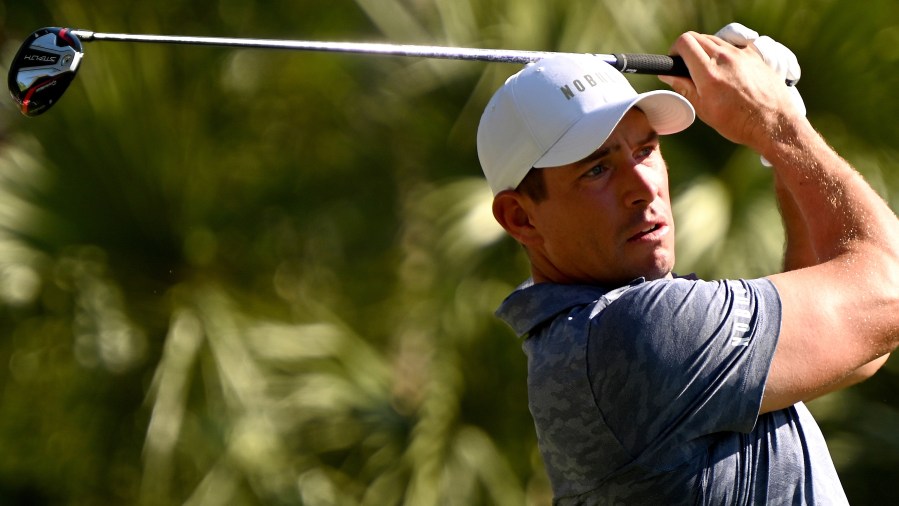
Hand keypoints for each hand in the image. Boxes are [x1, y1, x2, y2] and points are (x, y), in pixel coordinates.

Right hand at [659, 32, 804, 151]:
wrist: (773, 123)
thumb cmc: (738, 121)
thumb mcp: (704, 109)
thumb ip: (684, 87)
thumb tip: (668, 75)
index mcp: (709, 73)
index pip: (685, 42)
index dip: (675, 49)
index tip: (675, 61)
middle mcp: (725, 58)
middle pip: (698, 37)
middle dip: (688, 49)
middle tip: (688, 67)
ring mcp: (742, 54)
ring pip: (715, 40)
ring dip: (706, 50)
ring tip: (708, 70)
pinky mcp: (754, 55)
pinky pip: (733, 46)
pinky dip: (724, 53)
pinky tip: (727, 70)